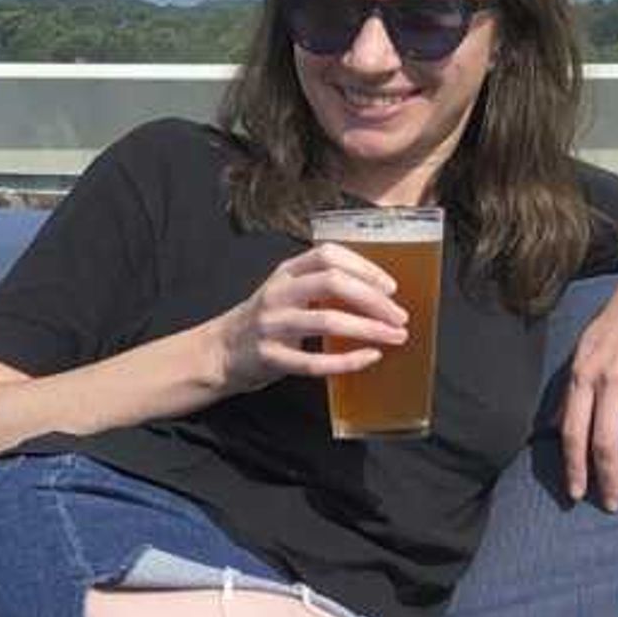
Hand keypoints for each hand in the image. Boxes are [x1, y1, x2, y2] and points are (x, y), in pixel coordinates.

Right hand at [208, 243, 410, 400]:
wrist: (218, 352)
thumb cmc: (265, 322)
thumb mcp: (287, 292)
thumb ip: (321, 286)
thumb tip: (378, 295)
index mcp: (286, 272)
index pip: (329, 254)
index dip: (364, 267)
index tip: (390, 286)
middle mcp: (278, 293)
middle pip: (332, 282)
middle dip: (373, 299)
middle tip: (399, 316)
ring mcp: (271, 325)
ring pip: (326, 320)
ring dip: (368, 329)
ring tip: (395, 337)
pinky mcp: (269, 357)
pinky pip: (314, 362)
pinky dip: (348, 361)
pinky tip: (369, 358)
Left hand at [563, 250, 617, 508]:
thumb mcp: (587, 349)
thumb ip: (577, 387)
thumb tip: (565, 423)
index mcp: (583, 376)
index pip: (573, 433)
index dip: (575, 467)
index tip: (577, 494)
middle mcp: (610, 381)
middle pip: (605, 443)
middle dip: (608, 480)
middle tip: (613, 506)